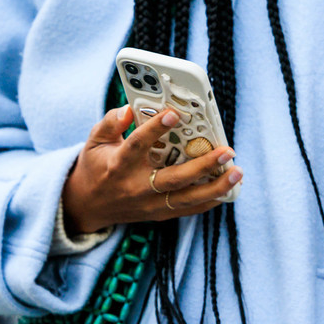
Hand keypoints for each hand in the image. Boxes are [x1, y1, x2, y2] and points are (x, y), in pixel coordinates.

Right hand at [61, 105, 241, 233]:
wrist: (87, 206)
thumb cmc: (95, 167)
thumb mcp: (93, 142)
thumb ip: (110, 123)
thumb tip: (128, 110)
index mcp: (119, 165)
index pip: (138, 145)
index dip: (155, 128)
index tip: (175, 114)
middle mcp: (137, 187)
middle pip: (174, 178)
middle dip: (203, 165)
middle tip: (227, 150)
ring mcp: (149, 204)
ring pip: (187, 199)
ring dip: (215, 187)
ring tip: (237, 172)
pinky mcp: (158, 214)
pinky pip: (188, 210)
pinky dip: (210, 201)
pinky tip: (229, 189)